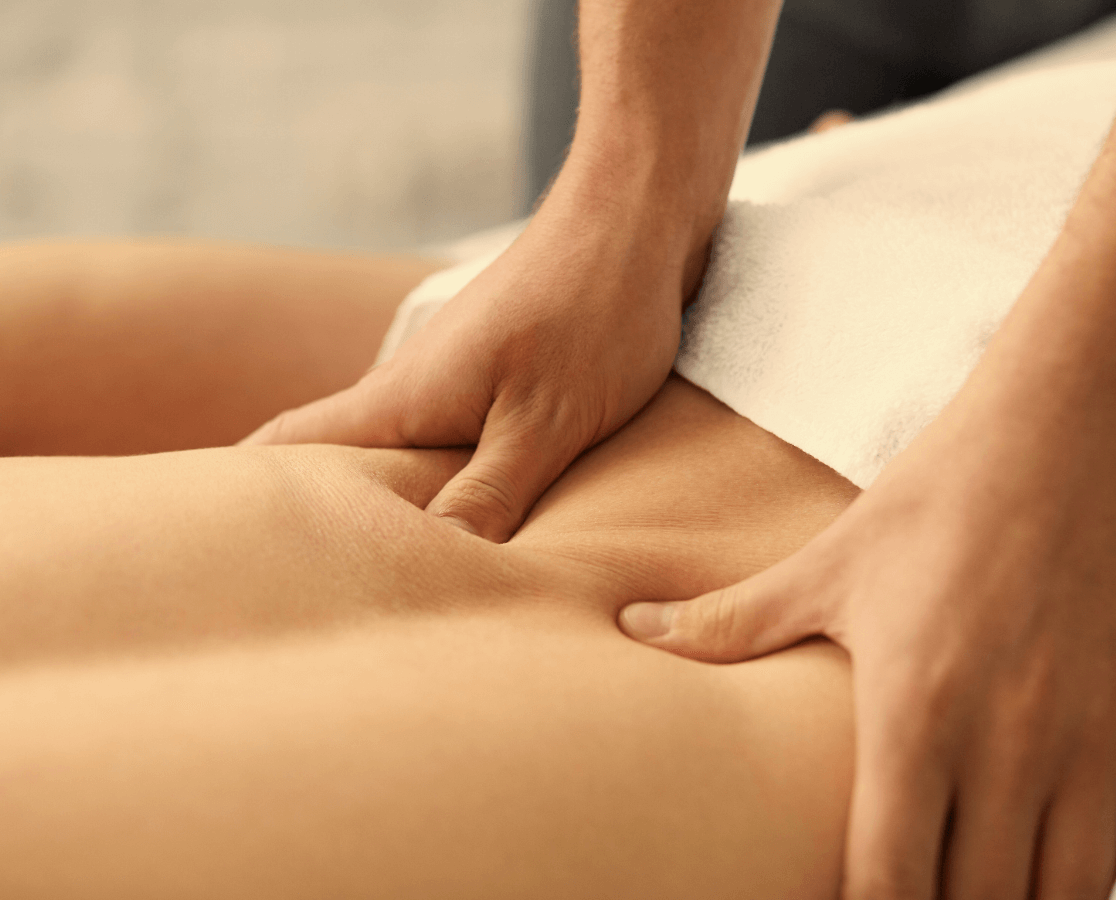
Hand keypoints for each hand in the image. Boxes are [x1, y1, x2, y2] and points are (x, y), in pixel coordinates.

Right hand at [243, 183, 700, 541]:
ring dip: (393, 508)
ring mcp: (454, 382)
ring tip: (390, 577)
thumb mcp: (547, 422)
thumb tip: (432, 568)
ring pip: (400, 457)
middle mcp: (413, 390)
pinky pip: (453, 443)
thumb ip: (488, 494)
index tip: (216, 547)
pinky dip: (448, 485)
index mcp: (401, 399)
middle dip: (320, 520)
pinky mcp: (498, 382)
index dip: (243, 495)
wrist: (635, 221)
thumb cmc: (593, 312)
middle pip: (336, 460)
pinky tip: (473, 521)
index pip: (289, 448)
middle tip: (308, 592)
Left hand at [619, 386, 1115, 899]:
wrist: (1072, 434)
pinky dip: (1095, 858)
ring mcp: (1098, 742)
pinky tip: (1055, 835)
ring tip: (981, 877)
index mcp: (916, 712)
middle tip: (915, 886)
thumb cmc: (938, 500)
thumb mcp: (828, 564)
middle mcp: (1011, 745)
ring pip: (1066, 894)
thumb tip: (630, 626)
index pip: (890, 883)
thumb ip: (731, 621)